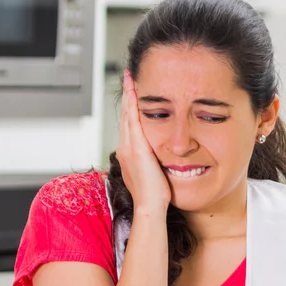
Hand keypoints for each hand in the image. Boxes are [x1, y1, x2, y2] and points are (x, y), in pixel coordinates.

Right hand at [116, 70, 170, 212]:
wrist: (149, 206)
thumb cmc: (154, 196)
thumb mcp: (153, 174)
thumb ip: (154, 163)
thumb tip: (160, 159)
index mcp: (129, 154)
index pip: (129, 126)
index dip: (130, 110)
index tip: (132, 96)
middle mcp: (125, 148)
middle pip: (125, 117)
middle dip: (127, 97)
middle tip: (128, 79)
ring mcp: (128, 147)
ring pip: (127, 115)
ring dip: (128, 96)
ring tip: (130, 79)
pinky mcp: (135, 148)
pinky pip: (132, 120)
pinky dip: (132, 105)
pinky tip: (134, 92)